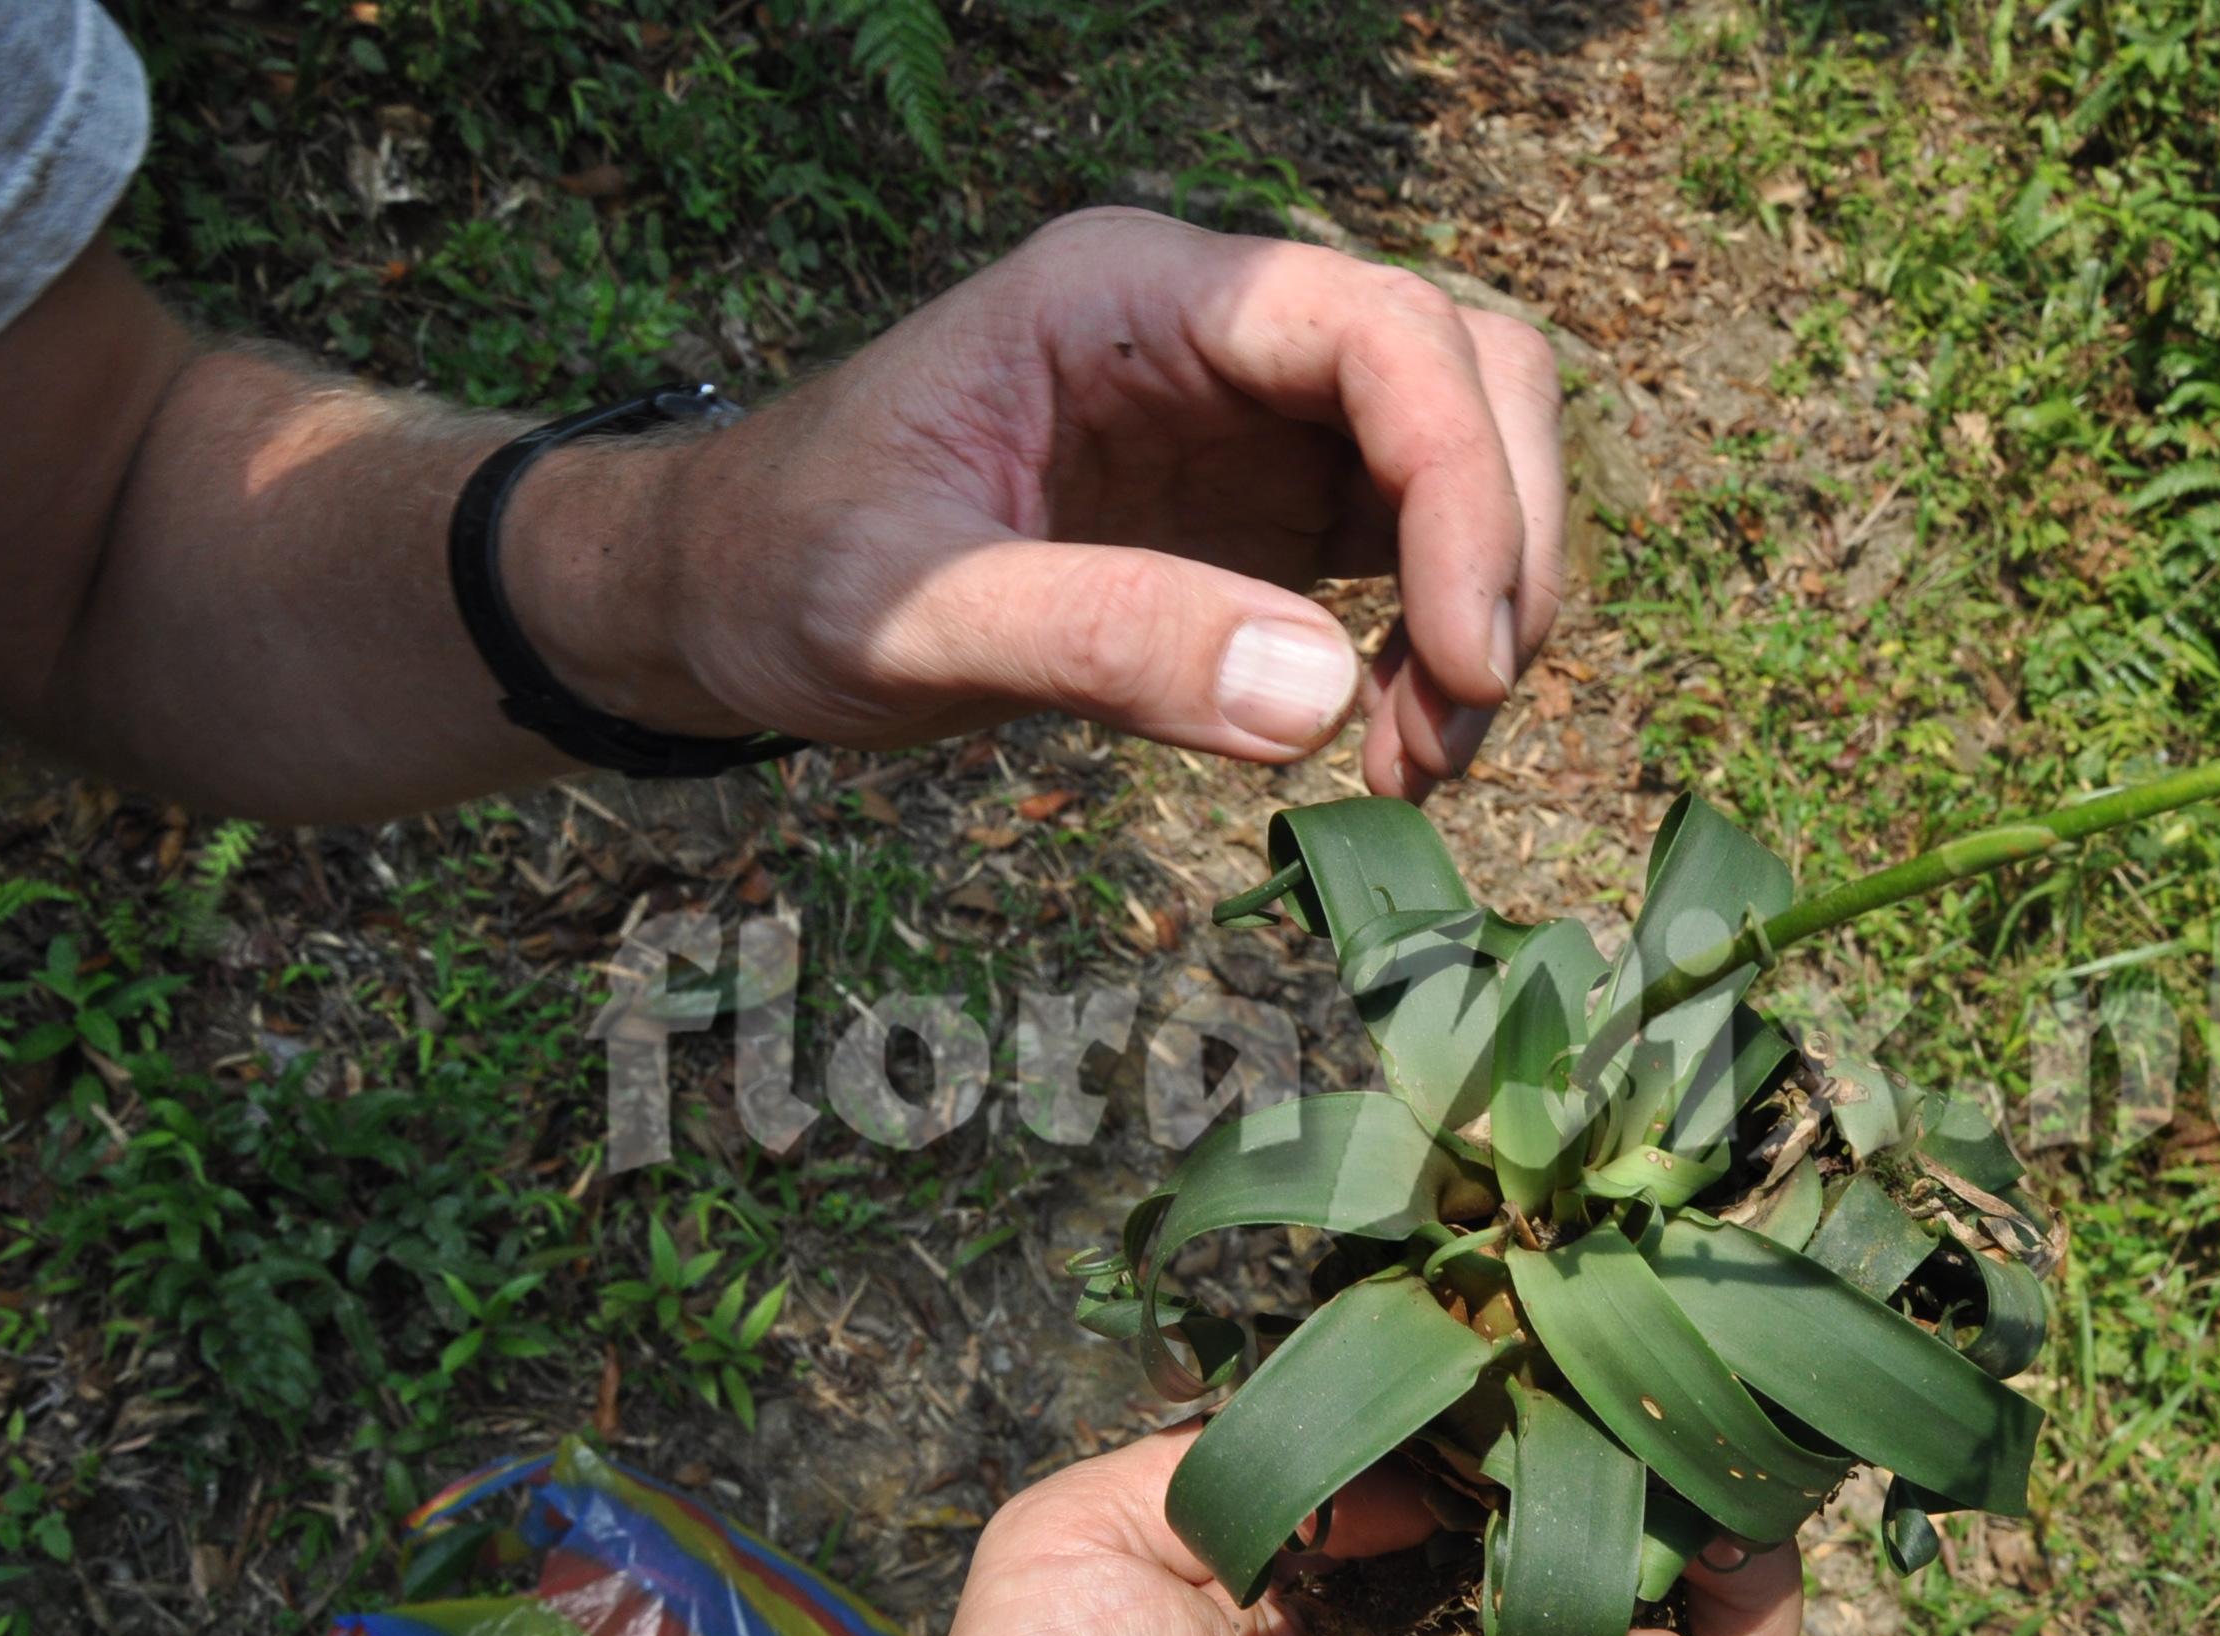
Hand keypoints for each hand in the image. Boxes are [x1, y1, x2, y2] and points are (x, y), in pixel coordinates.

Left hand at [521, 209, 1563, 800]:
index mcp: (1126, 292)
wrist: (718, 599)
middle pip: (1467, 374)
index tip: (1466, 655)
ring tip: (1419, 759)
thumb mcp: (909, 615)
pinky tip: (1384, 743)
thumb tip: (1319, 701)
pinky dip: (1437, 643)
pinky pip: (1415, 543)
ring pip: (1466, 456)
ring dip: (1487, 603)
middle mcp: (1216, 327)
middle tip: (1455, 723)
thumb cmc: (779, 573)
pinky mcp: (1264, 505)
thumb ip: (1101, 641)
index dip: (1463, 482)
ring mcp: (1252, 412)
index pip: (1376, 332)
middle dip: (1500, 546)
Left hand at [714, 1429, 1799, 1635]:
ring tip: (1688, 1525)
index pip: (1514, 1470)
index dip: (1555, 1396)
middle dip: (1682, 1467)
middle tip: (1680, 1407)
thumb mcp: (1076, 1548)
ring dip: (1734, 1577)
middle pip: (1643, 1552)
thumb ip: (1240, 1455)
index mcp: (1359, 1594)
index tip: (1568, 1328)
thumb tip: (1420, 1462)